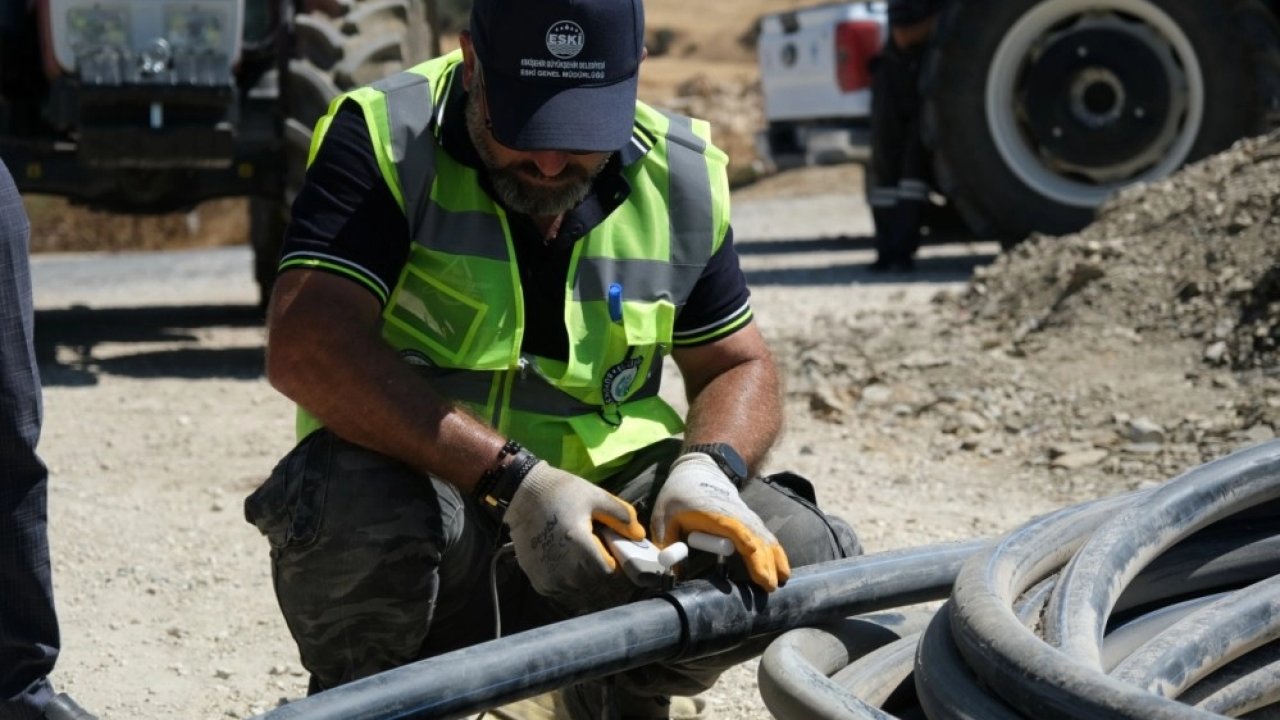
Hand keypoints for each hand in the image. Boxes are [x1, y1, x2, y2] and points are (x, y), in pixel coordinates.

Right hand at [504, 461, 645, 605]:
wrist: (522, 495)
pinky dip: (570, 583)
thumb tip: (639, 535)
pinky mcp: (539, 582)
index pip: (609, 573)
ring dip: (587, 579)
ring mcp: (550, 578)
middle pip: (596, 584)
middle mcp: (565, 569)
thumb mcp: (595, 496)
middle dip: (602, 571)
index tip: (612, 552)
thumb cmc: (561, 493)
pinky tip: (567, 564)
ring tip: (581, 556)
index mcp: (580, 547)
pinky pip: (564, 592)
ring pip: (580, 591)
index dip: (615, 563)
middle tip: (597, 551)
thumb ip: (620, 516)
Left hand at [651, 452, 791, 590]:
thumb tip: (674, 573)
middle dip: (763, 563)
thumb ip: (667, 543)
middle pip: (756, 540)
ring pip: (766, 539)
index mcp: (715, 515)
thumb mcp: (664, 516)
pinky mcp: (752, 522)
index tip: (753, 558)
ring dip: (775, 560)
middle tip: (769, 587)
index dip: (745, 544)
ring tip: (782, 580)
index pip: (734, 529)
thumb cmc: (680, 495)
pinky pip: (767, 538)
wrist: (699, 471)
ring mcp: (747, 518)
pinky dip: (776, 553)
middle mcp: (737, 516)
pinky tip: (783, 570)